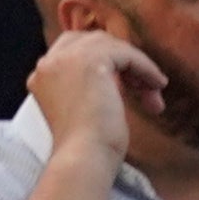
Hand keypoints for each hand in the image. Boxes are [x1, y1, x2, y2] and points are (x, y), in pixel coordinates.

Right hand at [27, 26, 162, 159]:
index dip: (105, 59)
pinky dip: (145, 68)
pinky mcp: (90, 61)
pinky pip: (127, 54)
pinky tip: (157, 86)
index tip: (128, 82)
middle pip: (94, 41)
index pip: (74, 48)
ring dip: (138, 67)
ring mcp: (66, 59)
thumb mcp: (83, 107)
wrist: (83, 158)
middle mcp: (48, 63)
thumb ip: (90, 85)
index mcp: (42, 76)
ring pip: (113, 46)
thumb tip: (124, 76)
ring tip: (153, 93)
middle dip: (123, 61)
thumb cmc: (87, 146)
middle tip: (143, 87)